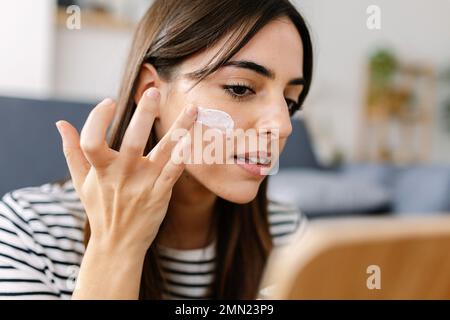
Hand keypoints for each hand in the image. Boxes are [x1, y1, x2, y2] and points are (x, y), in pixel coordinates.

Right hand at [56, 88, 197, 254]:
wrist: (118, 244)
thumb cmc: (99, 208)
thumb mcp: (81, 182)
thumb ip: (71, 152)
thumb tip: (60, 123)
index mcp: (100, 170)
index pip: (92, 141)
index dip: (97, 119)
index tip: (108, 101)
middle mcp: (122, 175)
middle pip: (133, 141)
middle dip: (144, 115)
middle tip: (152, 91)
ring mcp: (144, 184)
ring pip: (164, 152)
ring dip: (179, 128)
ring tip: (192, 108)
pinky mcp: (161, 193)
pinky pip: (175, 171)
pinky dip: (184, 155)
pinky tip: (194, 138)